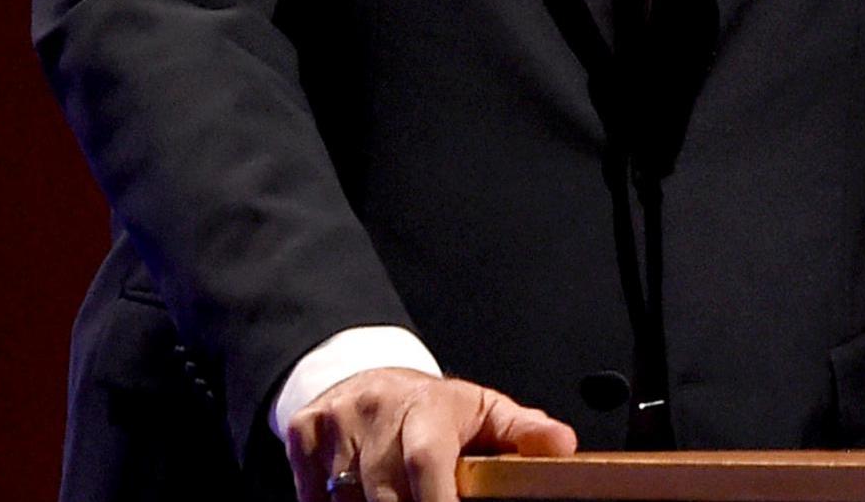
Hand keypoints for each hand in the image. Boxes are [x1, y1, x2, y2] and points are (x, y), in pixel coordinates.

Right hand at [285, 367, 577, 501]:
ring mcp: (335, 421)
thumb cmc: (435, 409)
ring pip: (346, 499)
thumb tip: (562, 445)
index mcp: (428, 403)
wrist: (367, 375)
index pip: (426, 458)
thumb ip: (521, 431)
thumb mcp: (482, 412)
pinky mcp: (302, 435)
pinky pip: (311, 495)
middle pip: (385, 493)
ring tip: (396, 493)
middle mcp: (378, 407)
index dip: (436, 500)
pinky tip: (360, 495)